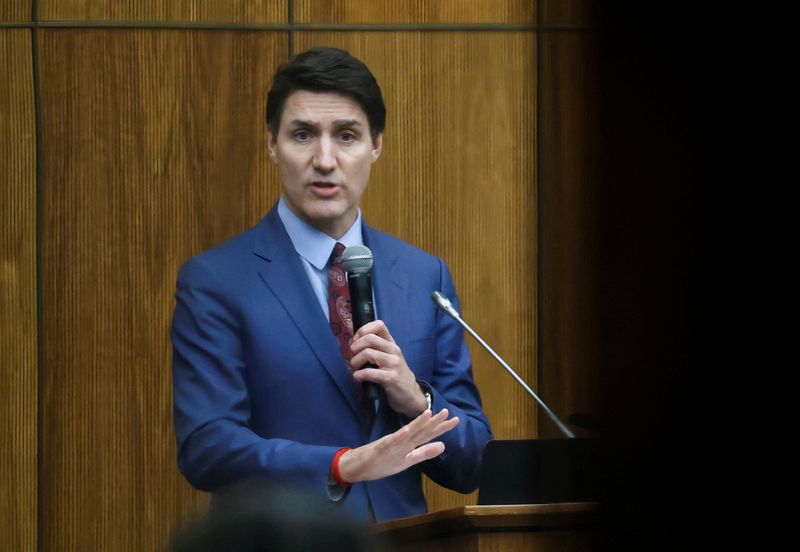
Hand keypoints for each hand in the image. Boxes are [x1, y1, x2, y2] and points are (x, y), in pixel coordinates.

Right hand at [337, 408, 458, 482]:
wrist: (358, 466)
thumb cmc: (381, 462)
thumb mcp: (407, 461)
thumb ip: (424, 453)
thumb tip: (443, 445)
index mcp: (410, 444)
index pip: (429, 434)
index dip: (442, 427)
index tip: (455, 420)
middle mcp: (404, 440)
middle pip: (422, 430)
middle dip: (436, 422)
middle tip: (449, 412)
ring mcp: (393, 442)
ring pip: (409, 432)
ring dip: (419, 423)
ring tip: (430, 413)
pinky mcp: (383, 446)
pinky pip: (393, 440)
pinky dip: (401, 435)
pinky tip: (408, 429)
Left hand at [350, 320, 427, 416]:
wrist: (409, 393)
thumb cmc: (394, 373)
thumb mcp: (387, 357)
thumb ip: (374, 347)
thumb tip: (352, 340)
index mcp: (391, 343)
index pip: (379, 325)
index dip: (363, 330)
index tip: (356, 341)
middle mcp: (393, 350)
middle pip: (369, 338)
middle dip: (355, 347)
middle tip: (352, 356)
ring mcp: (393, 364)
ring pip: (368, 353)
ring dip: (355, 361)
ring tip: (355, 368)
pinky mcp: (391, 378)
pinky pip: (370, 372)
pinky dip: (359, 374)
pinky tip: (357, 377)